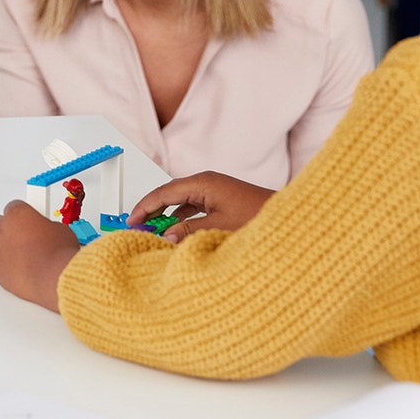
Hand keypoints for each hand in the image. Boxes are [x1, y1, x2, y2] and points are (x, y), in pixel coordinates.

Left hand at [0, 200, 79, 310]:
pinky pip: (0, 266)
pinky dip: (9, 267)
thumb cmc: (58, 254)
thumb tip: (46, 232)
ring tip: (27, 256)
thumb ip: (45, 226)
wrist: (54, 278)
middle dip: (10, 228)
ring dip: (8, 248)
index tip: (30, 220)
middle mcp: (2, 230)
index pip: (14, 207)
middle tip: (25, 235)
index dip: (24, 214)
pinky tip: (25, 270)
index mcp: (17, 214)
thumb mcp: (59, 230)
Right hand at [129, 172, 274, 241]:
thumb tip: (166, 235)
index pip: (163, 192)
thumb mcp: (220, 227)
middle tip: (138, 228)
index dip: (144, 207)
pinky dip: (181, 219)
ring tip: (154, 233)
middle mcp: (207, 183)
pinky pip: (192, 208)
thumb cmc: (260, 217)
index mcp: (204, 183)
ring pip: (180, 202)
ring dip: (167, 217)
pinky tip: (177, 233)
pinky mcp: (221, 201)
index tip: (131, 220)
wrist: (288, 219)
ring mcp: (214, 191)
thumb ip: (189, 231)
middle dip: (152, 211)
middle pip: (169, 195)